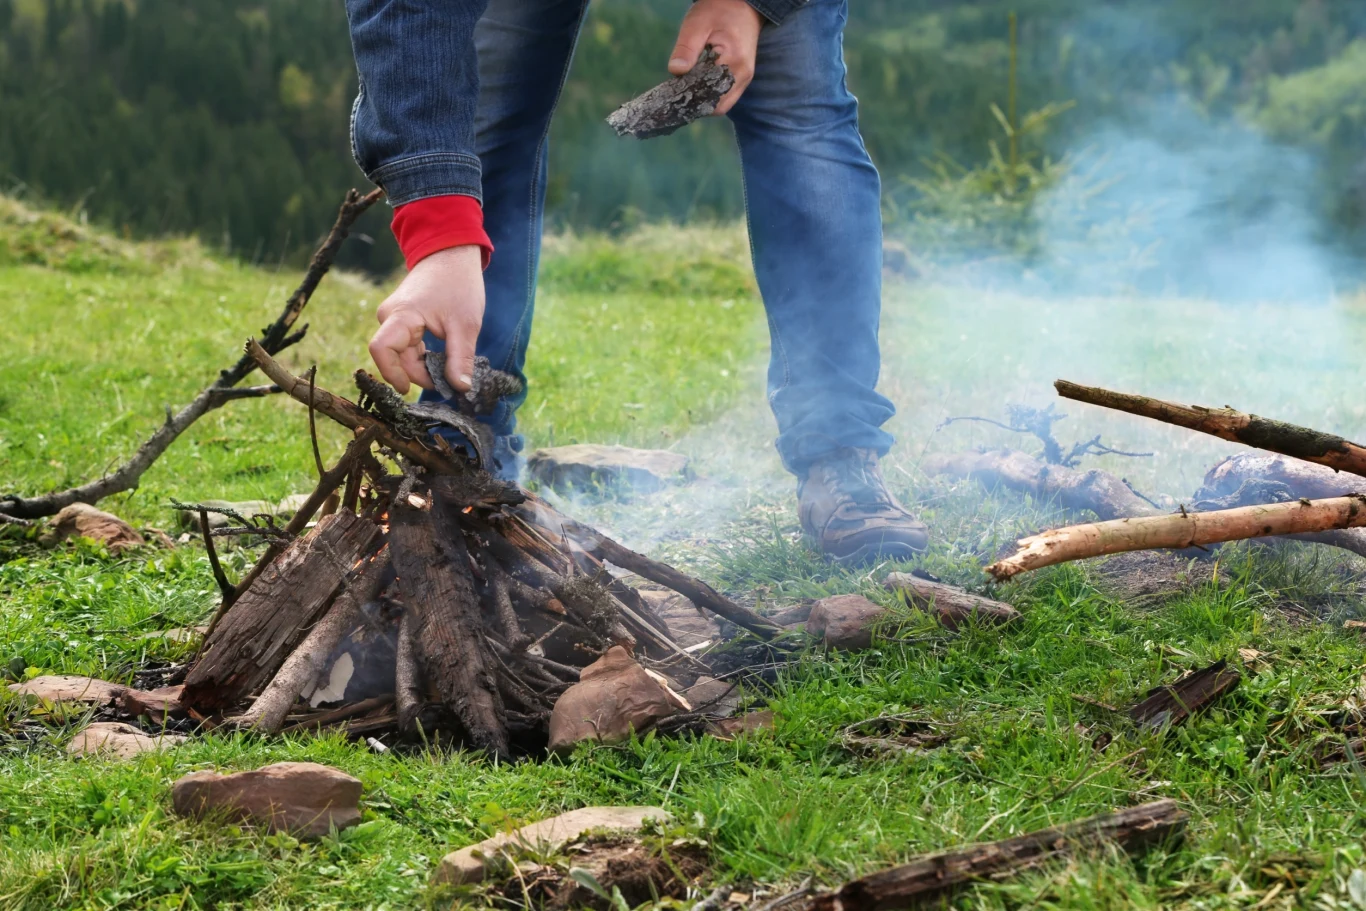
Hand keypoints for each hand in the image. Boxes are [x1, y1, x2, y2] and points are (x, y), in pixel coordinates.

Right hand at [368, 244, 484, 394]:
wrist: (452, 254)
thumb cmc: (458, 285)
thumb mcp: (466, 325)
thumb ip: (460, 358)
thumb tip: (461, 389)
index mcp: (401, 315)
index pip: (382, 349)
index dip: (393, 373)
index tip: (410, 390)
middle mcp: (390, 316)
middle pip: (394, 357)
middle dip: (418, 374)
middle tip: (447, 383)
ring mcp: (394, 318)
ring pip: (401, 354)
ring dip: (421, 367)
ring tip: (448, 372)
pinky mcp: (401, 320)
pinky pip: (405, 346)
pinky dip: (422, 357)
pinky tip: (441, 361)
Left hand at [668, 0, 761, 114]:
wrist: (741, 3)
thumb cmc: (717, 11)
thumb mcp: (696, 25)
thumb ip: (686, 48)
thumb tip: (676, 70)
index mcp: (734, 63)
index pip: (713, 99)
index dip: (694, 102)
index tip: (675, 97)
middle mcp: (744, 75)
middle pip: (719, 106)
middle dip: (698, 105)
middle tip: (678, 95)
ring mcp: (745, 77)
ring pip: (723, 103)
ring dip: (705, 101)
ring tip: (686, 91)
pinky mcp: (743, 76)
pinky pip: (726, 95)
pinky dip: (711, 95)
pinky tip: (697, 86)